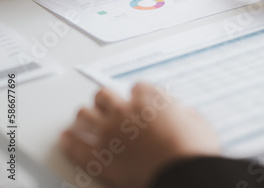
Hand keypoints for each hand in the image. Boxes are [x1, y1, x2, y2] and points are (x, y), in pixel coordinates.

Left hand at [60, 83, 220, 187]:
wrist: (183, 176)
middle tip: (105, 104)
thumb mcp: (198, 123)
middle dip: (104, 99)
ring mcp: (110, 134)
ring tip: (83, 119)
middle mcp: (126, 111)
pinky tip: (65, 139)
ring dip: (85, 116)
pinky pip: (76, 147)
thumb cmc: (194, 150)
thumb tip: (183, 114)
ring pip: (84, 115)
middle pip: (103, 95)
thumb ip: (185, 114)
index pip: (137, 87)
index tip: (138, 99)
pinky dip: (69, 142)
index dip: (138, 94)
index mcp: (150, 99)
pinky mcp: (101, 158)